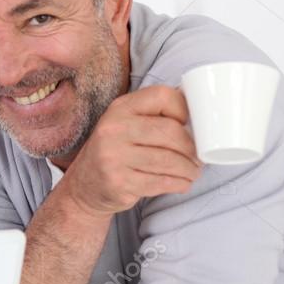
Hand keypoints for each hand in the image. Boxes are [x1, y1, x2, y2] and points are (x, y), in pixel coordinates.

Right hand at [60, 85, 202, 216]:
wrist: (84, 186)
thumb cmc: (116, 151)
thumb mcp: (125, 124)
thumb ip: (153, 114)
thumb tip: (199, 107)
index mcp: (119, 108)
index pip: (162, 96)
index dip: (183, 109)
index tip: (187, 124)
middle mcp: (113, 129)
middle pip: (170, 131)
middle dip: (191, 148)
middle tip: (198, 157)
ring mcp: (113, 157)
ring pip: (169, 160)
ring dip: (189, 169)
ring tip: (192, 172)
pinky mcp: (119, 183)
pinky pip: (161, 182)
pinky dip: (179, 184)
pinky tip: (181, 183)